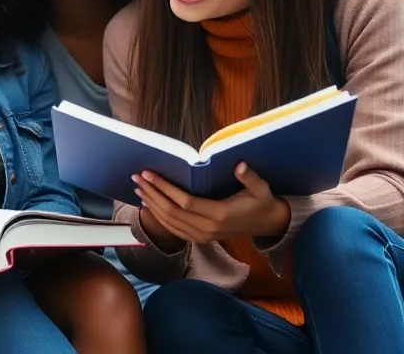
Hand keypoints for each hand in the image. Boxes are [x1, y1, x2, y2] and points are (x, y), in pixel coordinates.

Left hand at [133, 164, 290, 244]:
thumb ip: (249, 177)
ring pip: (170, 222)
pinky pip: (175, 230)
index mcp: (220, 214)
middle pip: (171, 212)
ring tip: (138, 188)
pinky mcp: (200, 239)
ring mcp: (203, 236)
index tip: (148, 174)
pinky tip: (149, 205)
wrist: (267, 224)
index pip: (184, 201)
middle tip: (136, 178)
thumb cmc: (262, 202)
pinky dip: (159, 217)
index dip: (164, 188)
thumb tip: (240, 165)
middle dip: (152, 193)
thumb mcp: (261, 188)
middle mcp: (208, 228)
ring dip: (152, 205)